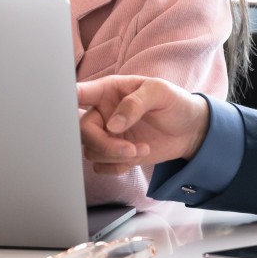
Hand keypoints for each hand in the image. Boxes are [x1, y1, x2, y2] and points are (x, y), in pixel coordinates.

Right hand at [77, 75, 209, 174]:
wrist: (190, 130)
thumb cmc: (175, 102)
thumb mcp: (160, 92)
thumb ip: (135, 103)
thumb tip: (113, 125)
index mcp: (108, 90)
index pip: (79, 92)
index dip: (66, 100)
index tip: (66, 109)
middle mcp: (102, 112)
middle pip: (82, 131)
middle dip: (104, 144)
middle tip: (129, 148)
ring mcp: (107, 134)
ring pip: (91, 151)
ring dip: (115, 156)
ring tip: (141, 149)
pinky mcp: (114, 154)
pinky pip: (101, 166)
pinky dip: (118, 166)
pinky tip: (138, 156)